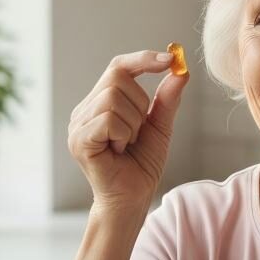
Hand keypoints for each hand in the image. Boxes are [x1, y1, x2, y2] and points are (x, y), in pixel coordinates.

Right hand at [67, 50, 187, 211]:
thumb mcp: (160, 127)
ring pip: (113, 97)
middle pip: (117, 77)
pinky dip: (124, 134)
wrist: (132, 200)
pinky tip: (120, 150)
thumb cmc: (141, 166)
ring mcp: (78, 125)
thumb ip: (167, 99)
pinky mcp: (79, 140)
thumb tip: (181, 70)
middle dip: (139, 103)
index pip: (118, 67)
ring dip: (132, 122)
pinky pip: (109, 119)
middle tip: (137, 132)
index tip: (170, 60)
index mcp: (100, 103)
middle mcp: (84, 110)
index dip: (143, 59)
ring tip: (128, 144)